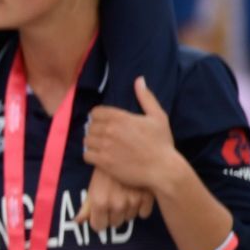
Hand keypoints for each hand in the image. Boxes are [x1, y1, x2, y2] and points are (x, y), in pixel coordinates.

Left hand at [82, 167, 154, 230]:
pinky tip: (136, 196)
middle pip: (115, 223)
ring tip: (124, 196)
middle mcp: (117, 205)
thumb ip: (86, 207)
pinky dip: (141, 208)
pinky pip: (144, 214)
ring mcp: (133, 202)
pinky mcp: (147, 197)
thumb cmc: (105, 171)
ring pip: (129, 218)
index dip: (99, 220)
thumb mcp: (92, 186)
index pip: (99, 226)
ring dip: (126, 211)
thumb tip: (77, 221)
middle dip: (113, 215)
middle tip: (113, 201)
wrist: (125, 153)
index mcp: (100, 203)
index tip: (100, 214)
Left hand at [84, 77, 181, 198]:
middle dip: (96, 130)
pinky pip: (86, 155)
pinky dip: (91, 155)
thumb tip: (139, 79)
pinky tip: (100, 156)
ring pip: (87, 140)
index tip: (105, 123)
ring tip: (102, 146)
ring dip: (92, 142)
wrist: (163, 169)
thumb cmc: (161, 143)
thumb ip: (146, 98)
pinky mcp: (103, 162)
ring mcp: (105, 147)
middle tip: (105, 136)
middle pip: (90, 126)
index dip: (99, 117)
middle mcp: (110, 131)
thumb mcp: (158, 117)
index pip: (96, 112)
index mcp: (121, 118)